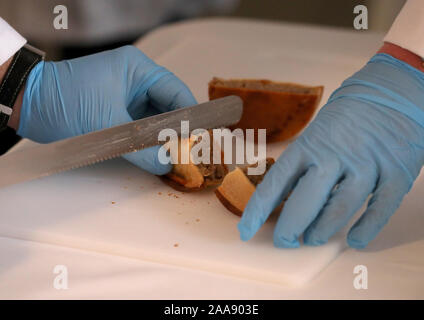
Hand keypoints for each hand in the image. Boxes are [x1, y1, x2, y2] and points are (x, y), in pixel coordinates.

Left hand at [18, 45, 196, 174]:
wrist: (29, 104)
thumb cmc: (64, 102)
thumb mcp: (106, 125)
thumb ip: (141, 148)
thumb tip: (168, 165)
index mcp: (138, 69)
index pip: (176, 92)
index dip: (190, 117)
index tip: (199, 140)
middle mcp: (136, 79)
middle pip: (170, 106)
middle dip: (177, 130)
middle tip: (187, 154)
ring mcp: (127, 95)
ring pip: (156, 118)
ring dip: (163, 138)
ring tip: (173, 157)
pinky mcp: (119, 109)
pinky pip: (142, 126)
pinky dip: (148, 141)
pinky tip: (155, 155)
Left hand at [238, 53, 423, 248]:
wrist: (392, 90)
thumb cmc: (347, 117)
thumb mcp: (317, 133)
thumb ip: (304, 165)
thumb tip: (285, 198)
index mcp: (309, 145)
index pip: (276, 182)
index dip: (258, 210)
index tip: (246, 230)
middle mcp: (334, 156)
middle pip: (305, 200)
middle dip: (290, 228)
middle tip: (285, 241)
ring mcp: (366, 164)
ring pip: (339, 207)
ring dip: (322, 229)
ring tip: (312, 239)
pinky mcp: (396, 172)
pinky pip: (380, 207)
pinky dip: (366, 227)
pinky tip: (354, 239)